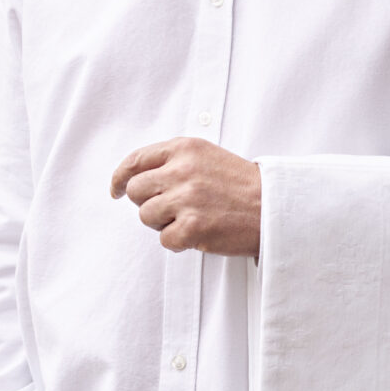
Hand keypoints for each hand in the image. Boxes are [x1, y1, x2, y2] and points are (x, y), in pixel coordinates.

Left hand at [111, 137, 260, 256]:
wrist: (274, 207)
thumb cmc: (241, 185)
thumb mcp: (206, 156)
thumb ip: (172, 161)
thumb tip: (132, 176)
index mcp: (184, 149)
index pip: (135, 161)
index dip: (120, 178)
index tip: (115, 189)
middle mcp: (182, 171)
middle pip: (135, 191)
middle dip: (147, 202)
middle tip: (170, 208)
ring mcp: (186, 199)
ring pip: (146, 216)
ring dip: (163, 223)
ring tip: (190, 218)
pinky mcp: (192, 228)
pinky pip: (164, 239)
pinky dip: (178, 241)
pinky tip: (198, 233)